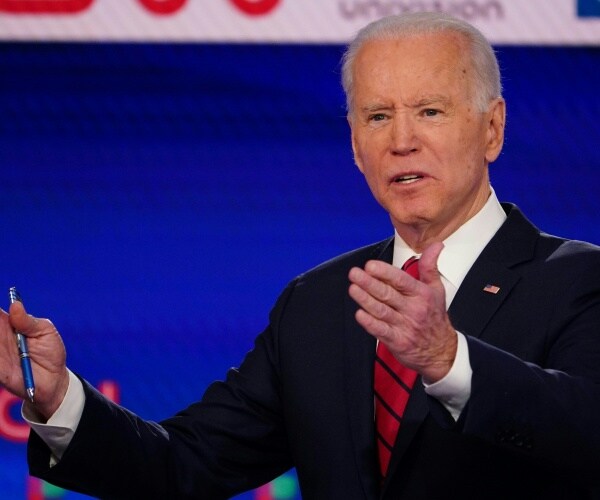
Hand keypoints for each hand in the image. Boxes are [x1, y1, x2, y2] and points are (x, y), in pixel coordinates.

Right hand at [0, 300, 68, 419]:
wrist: (54, 379)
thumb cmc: (50, 351)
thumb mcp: (45, 331)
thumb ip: (28, 321)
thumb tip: (15, 305)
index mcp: (10, 324)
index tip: (0, 312)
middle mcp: (0, 338)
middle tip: (2, 328)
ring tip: (4, 341)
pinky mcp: (0, 370)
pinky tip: (2, 352)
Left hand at [348, 242, 456, 382]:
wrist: (441, 351)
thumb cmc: (435, 317)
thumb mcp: (437, 289)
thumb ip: (430, 266)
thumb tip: (436, 245)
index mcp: (421, 294)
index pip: (401, 280)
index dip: (385, 272)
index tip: (370, 265)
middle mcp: (413, 309)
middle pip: (388, 294)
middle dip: (369, 283)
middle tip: (355, 274)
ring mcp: (404, 326)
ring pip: (381, 310)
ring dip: (365, 299)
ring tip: (353, 289)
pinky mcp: (397, 340)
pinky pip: (381, 330)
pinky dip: (369, 322)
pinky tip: (359, 314)